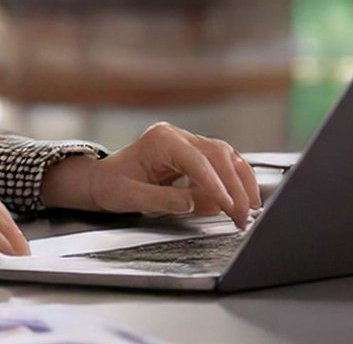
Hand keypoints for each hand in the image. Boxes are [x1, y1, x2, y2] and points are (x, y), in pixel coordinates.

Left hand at [41, 122, 260, 228]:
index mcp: (160, 140)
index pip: (197, 161)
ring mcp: (187, 142)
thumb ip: (163, 199)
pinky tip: (243, 197)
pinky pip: (223, 163)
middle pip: (218, 156)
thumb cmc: (111, 185)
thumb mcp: (131, 196)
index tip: (230, 206)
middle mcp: (177, 136)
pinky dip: (236, 180)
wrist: (102, 179)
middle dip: (234, 187)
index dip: (216, 185)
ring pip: (226, 156)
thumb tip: (194, 203)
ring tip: (250, 209)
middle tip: (243, 216)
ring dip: (242, 182)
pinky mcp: (195, 154)